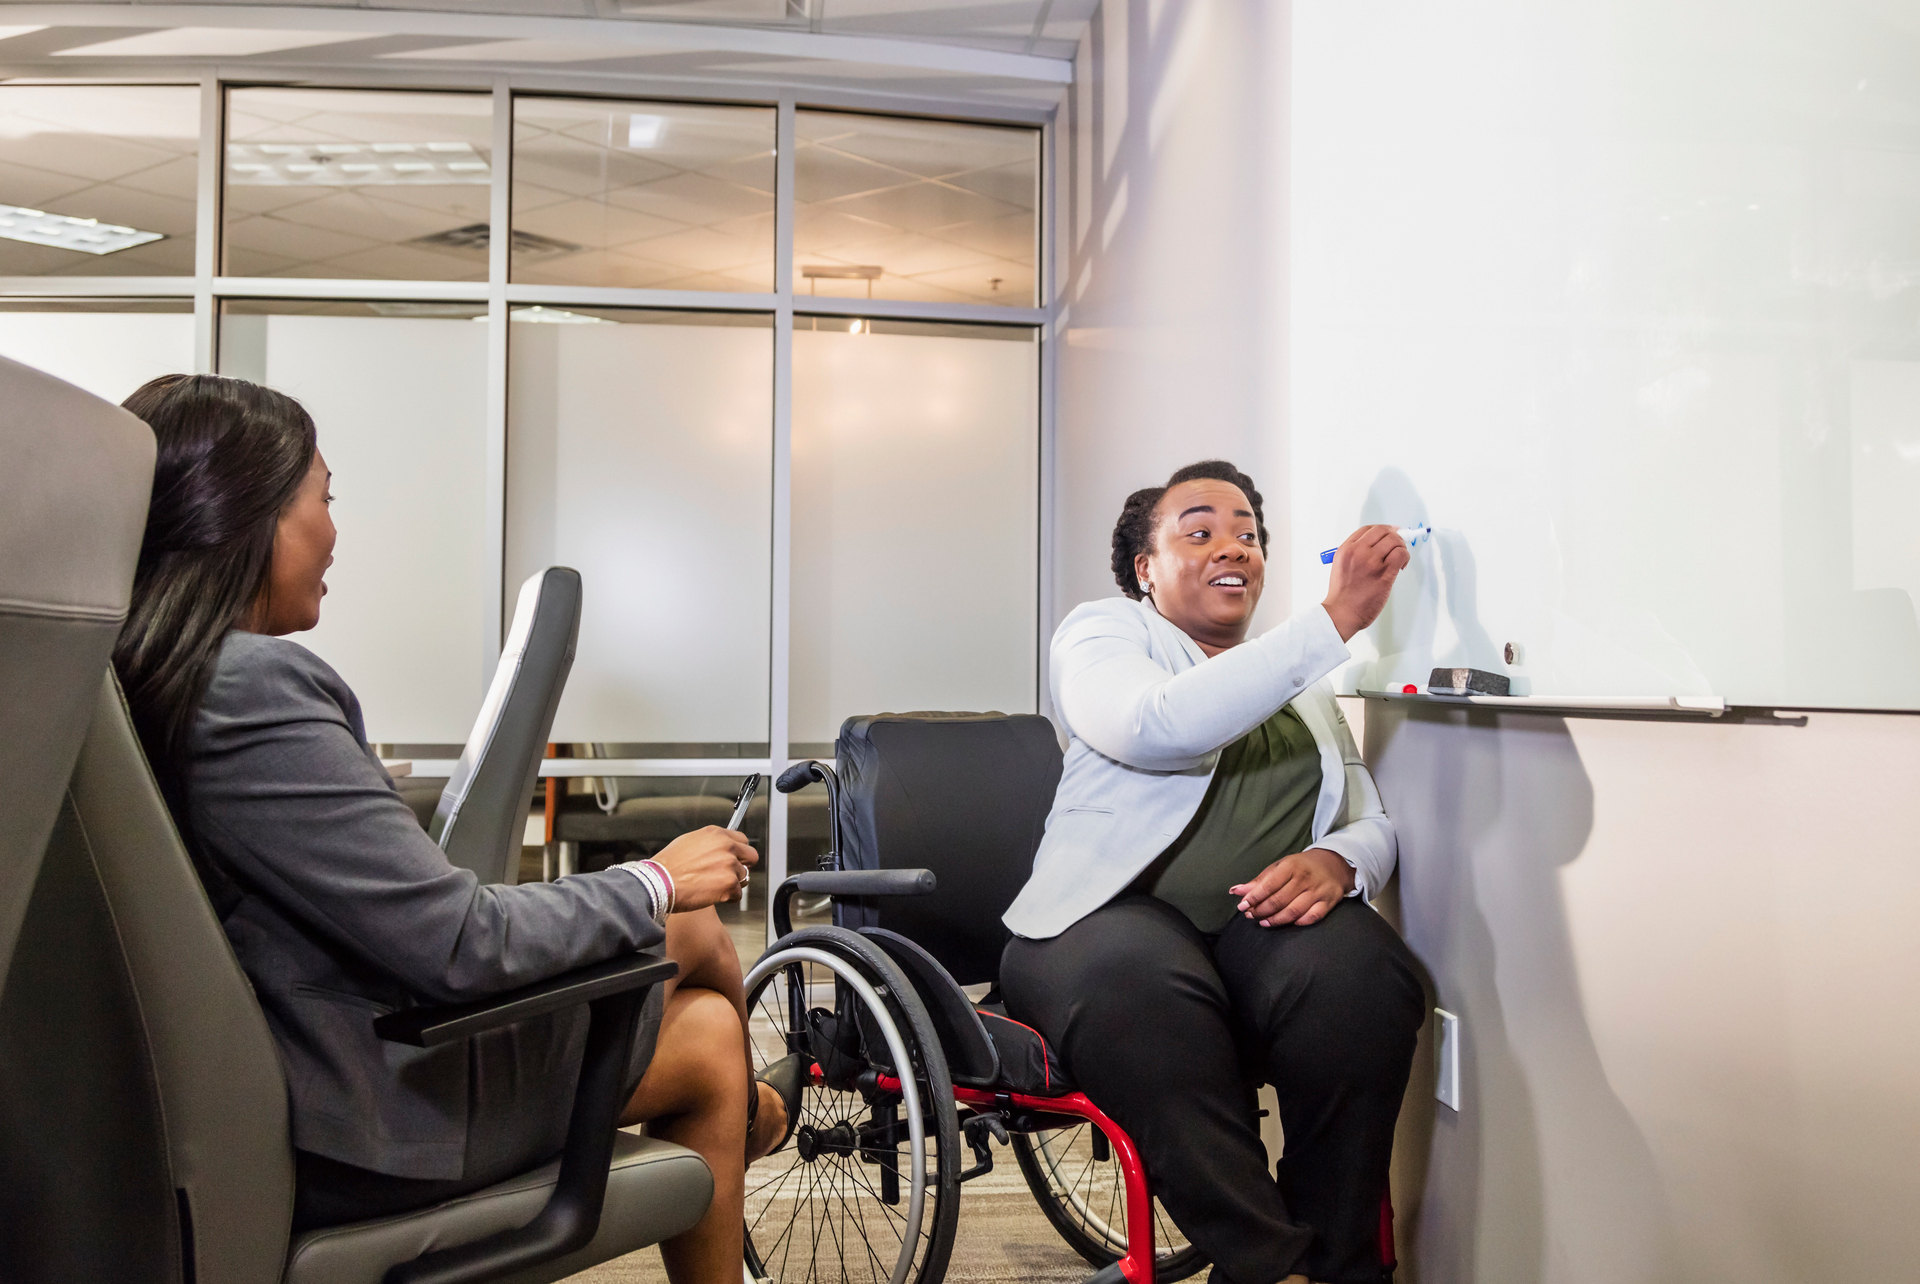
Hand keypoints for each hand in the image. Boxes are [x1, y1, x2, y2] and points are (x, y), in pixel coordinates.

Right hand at [652, 826, 757, 911]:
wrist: (659, 883)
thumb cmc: (668, 867)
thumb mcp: (688, 842)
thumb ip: (709, 843)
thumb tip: (717, 848)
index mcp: (715, 834)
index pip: (742, 839)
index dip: (739, 852)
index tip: (736, 859)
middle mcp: (726, 846)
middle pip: (751, 856)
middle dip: (743, 866)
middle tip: (731, 875)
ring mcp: (729, 865)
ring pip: (743, 877)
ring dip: (732, 884)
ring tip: (712, 887)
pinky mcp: (729, 884)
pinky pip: (737, 894)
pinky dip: (727, 898)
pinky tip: (712, 896)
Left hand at [1229, 849, 1354, 927]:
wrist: (1333, 864)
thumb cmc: (1300, 866)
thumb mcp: (1279, 867)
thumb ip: (1259, 881)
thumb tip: (1236, 891)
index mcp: (1291, 866)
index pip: (1269, 885)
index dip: (1253, 898)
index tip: (1242, 906)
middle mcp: (1305, 878)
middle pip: (1279, 900)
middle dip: (1261, 910)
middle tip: (1251, 915)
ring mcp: (1318, 891)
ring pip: (1294, 911)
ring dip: (1276, 920)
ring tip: (1264, 922)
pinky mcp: (1328, 902)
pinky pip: (1312, 917)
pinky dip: (1299, 922)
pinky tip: (1288, 923)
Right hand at [1321, 524, 1410, 640]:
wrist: (1342, 612)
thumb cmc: (1342, 594)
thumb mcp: (1341, 566)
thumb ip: (1355, 554)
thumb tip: (1377, 546)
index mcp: (1346, 549)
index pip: (1368, 529)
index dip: (1383, 529)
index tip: (1391, 532)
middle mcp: (1358, 552)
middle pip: (1383, 531)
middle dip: (1395, 535)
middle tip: (1399, 544)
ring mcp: (1372, 562)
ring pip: (1395, 541)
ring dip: (1401, 546)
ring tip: (1400, 558)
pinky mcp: (1385, 574)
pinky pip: (1401, 554)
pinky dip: (1405, 556)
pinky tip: (1402, 565)